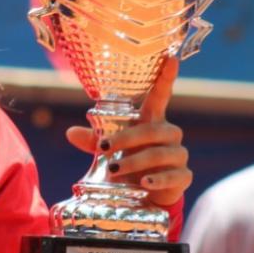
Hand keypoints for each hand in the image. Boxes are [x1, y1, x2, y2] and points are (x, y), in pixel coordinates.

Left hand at [65, 57, 191, 206]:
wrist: (144, 194)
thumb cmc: (128, 164)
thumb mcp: (109, 151)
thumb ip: (92, 140)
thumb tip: (70, 132)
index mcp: (152, 121)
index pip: (161, 96)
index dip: (166, 78)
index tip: (171, 58)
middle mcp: (169, 135)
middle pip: (153, 130)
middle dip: (127, 138)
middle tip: (104, 149)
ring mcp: (178, 155)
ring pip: (160, 153)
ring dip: (136, 161)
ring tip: (115, 170)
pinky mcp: (183, 177)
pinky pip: (174, 176)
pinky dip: (158, 180)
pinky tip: (143, 183)